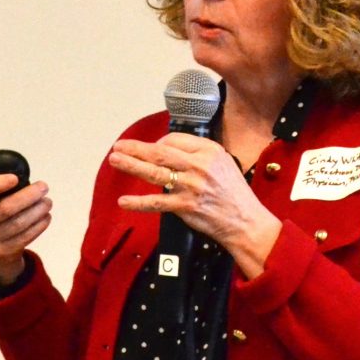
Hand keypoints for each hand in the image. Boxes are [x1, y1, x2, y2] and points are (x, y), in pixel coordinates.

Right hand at [0, 175, 51, 282]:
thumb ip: (0, 192)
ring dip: (38, 210)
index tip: (15, 178)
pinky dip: (39, 225)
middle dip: (28, 196)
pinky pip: (25, 237)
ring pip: (18, 223)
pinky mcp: (2, 252)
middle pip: (4, 208)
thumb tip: (28, 181)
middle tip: (44, 187)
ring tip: (47, 202)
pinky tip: (46, 216)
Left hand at [109, 133, 282, 276]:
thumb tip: (170, 151)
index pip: (175, 139)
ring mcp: (190, 186)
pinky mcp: (184, 206)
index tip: (151, 148)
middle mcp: (198, 166)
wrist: (245, 220)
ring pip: (154, 173)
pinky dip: (138, 203)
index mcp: (209, 151)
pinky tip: (123, 201)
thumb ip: (199, 154)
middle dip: (136, 148)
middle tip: (118, 146)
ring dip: (131, 166)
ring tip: (115, 160)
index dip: (159, 142)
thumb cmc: (234, 192)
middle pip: (160, 153)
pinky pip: (156, 203)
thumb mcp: (223, 162)